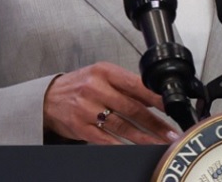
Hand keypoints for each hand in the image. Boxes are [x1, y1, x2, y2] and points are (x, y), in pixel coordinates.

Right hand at [43, 62, 179, 144]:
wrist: (48, 98)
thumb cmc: (79, 85)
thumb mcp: (100, 75)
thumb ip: (125, 85)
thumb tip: (154, 97)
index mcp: (104, 72)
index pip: (136, 85)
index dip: (157, 98)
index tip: (172, 107)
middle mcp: (96, 88)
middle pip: (132, 108)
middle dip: (156, 123)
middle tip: (171, 133)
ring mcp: (87, 109)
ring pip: (122, 126)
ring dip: (144, 137)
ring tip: (159, 144)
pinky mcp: (80, 126)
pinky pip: (106, 139)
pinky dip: (122, 145)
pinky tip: (135, 149)